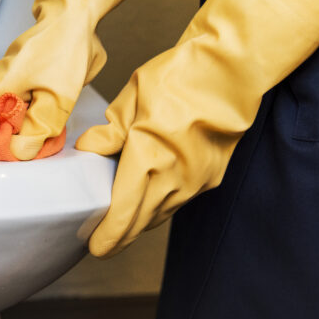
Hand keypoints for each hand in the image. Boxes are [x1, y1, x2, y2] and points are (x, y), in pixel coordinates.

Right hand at [0, 0, 150, 159]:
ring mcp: (7, 72)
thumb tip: (20, 151)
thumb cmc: (66, 50)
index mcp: (0, 86)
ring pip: (2, 106)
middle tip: (8, 152)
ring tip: (24, 139)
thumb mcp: (59, 97)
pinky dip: (21, 109)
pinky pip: (14, 96)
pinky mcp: (20, 68)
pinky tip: (36, 117)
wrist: (75, 13)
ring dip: (12, 123)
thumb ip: (39, 127)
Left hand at [78, 0, 318, 255]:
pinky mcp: (211, 176)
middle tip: (104, 243)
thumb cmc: (179, 78)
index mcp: (147, 162)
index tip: (95, 245)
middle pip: (142, 223)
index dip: (107, 236)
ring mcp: (195, 182)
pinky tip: (151, 198)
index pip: (122, 215)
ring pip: (162, 214)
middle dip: (121, 236)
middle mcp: (173, 180)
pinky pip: (180, 200)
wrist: (229, 72)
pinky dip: (162, 205)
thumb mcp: (132, 97)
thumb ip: (110, 130)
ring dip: (142, 221)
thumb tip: (89, 148)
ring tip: (123, 222)